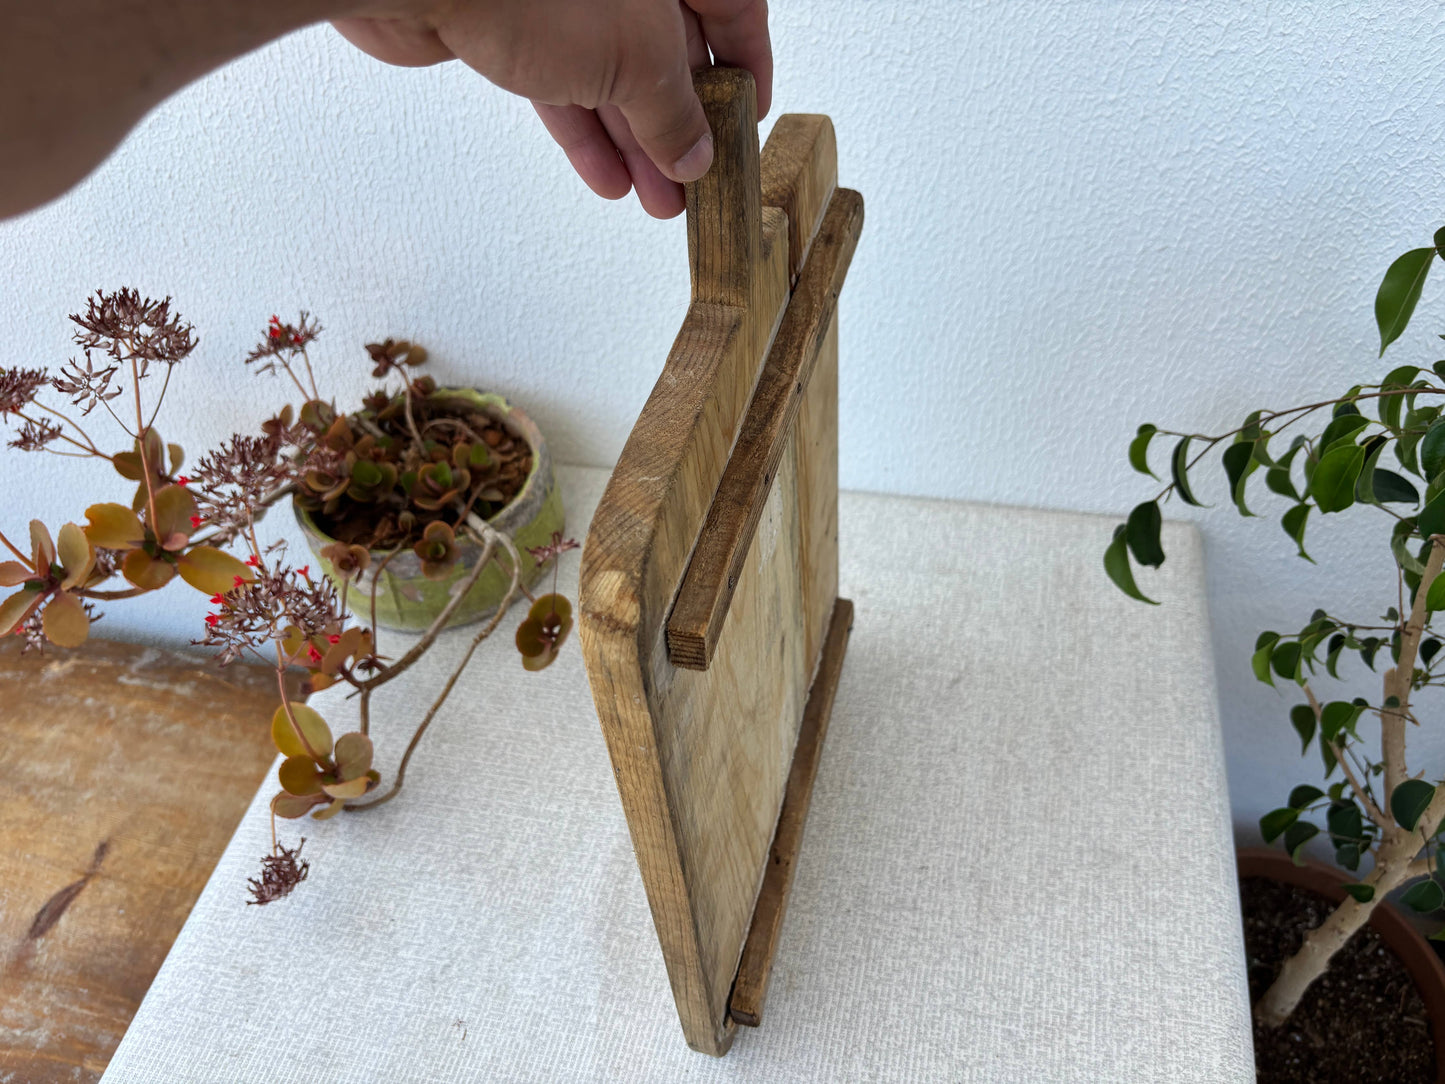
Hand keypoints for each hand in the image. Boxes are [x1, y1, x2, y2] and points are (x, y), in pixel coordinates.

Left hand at [333, 0, 771, 218]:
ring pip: (615, 73)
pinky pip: (563, 81)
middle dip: (684, 122)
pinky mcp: (513, 22)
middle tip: (697, 177)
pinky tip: (607, 178)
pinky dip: (587, 131)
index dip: (748, 66)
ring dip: (638, 142)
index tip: (747, 118)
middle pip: (670, 47)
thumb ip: (674, 112)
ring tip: (658, 200)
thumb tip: (695, 152)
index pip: (732, 6)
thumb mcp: (638, 61)